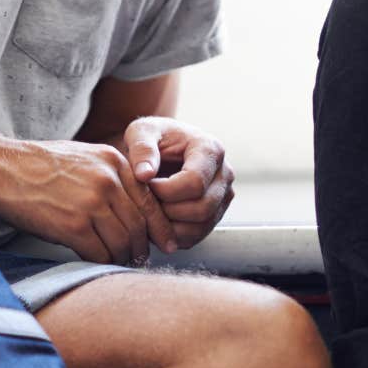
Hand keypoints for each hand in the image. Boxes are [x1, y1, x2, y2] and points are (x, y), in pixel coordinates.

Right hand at [0, 138, 173, 265]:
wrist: (1, 168)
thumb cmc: (39, 165)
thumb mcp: (85, 156)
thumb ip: (111, 175)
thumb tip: (132, 205)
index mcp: (115, 162)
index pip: (150, 200)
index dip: (161, 226)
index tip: (167, 242)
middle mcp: (109, 181)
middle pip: (140, 224)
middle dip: (143, 246)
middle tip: (141, 258)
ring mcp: (92, 203)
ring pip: (123, 241)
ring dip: (123, 257)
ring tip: (119, 262)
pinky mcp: (72, 226)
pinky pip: (98, 252)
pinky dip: (101, 261)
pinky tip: (96, 261)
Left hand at [126, 117, 233, 250]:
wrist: (165, 146)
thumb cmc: (154, 137)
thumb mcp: (142, 131)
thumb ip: (142, 149)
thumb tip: (144, 175)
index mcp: (210, 149)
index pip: (195, 182)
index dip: (165, 191)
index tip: (144, 185)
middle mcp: (224, 174)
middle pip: (202, 208)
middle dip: (167, 211)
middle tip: (145, 201)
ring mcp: (223, 196)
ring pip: (201, 226)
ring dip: (169, 226)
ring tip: (149, 210)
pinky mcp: (216, 213)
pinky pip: (198, 236)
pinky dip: (173, 235)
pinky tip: (156, 219)